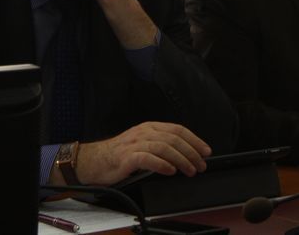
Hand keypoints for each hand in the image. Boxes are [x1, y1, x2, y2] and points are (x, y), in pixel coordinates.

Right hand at [70, 122, 211, 185]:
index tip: (206, 151)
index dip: (195, 140)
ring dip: (181, 159)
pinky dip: (162, 164)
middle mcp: (144, 133)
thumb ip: (160, 145)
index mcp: (149, 127)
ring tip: (190, 170)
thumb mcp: (141, 144)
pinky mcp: (127, 158)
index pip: (177, 130)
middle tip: (201, 164)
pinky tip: (170, 171)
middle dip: (192, 152)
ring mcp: (135, 144)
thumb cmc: (118, 155)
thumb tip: (184, 154)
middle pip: (174, 139)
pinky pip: (148, 159)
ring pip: (164, 148)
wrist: (92, 161)